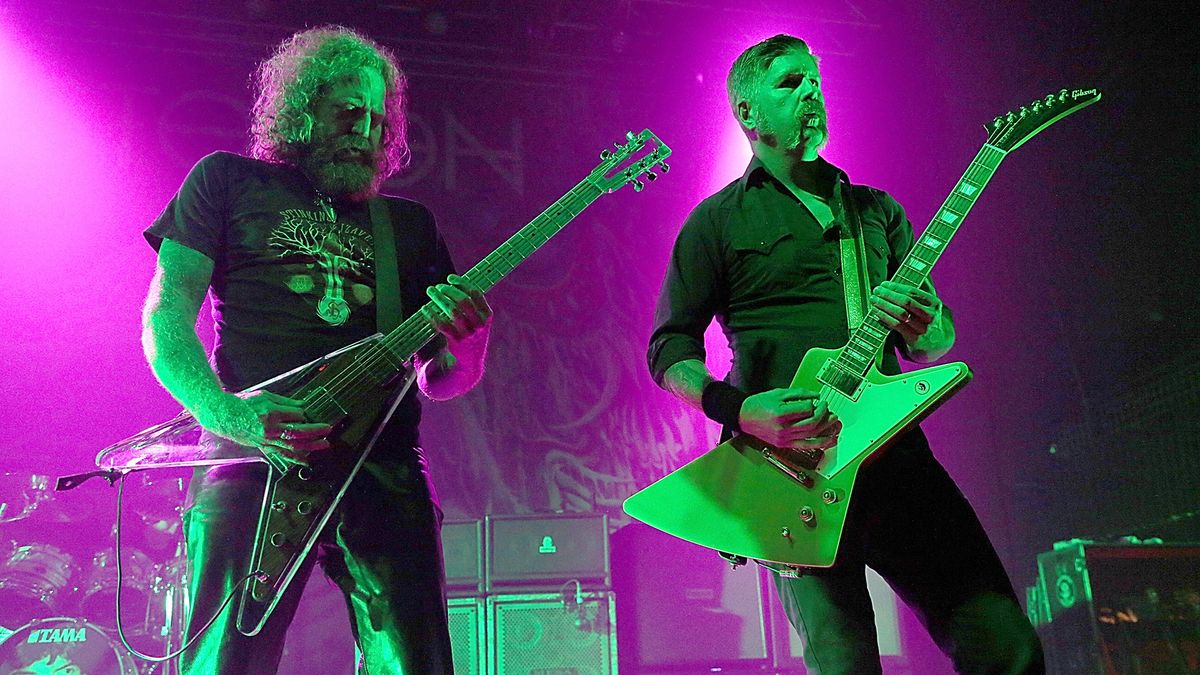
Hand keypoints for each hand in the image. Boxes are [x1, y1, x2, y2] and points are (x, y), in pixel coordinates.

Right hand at [196, 390, 331, 465]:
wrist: (223, 415)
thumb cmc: (242, 404)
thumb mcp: (265, 396)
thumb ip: (286, 402)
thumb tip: (303, 405)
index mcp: (270, 412)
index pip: (297, 414)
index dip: (306, 414)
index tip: (313, 412)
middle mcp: (269, 428)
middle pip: (298, 432)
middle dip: (316, 431)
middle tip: (327, 429)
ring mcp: (266, 439)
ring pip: (292, 445)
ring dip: (311, 446)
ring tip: (324, 444)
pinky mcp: (263, 446)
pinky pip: (281, 454)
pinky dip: (295, 458)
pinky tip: (306, 460)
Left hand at [423, 274, 491, 343]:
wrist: (471, 361)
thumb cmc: (472, 334)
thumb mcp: (478, 320)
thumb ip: (471, 305)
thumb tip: (453, 285)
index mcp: (487, 315)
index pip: (475, 293)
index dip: (462, 283)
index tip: (450, 278)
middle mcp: (480, 324)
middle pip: (463, 301)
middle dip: (449, 290)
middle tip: (438, 287)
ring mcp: (469, 333)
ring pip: (452, 311)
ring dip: (439, 298)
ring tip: (431, 292)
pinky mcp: (457, 341)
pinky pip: (442, 324)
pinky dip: (432, 314)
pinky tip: (425, 308)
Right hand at [738, 387, 840, 449]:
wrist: (743, 417)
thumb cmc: (758, 405)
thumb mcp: (778, 393)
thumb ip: (798, 394)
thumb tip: (815, 396)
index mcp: (780, 413)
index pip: (806, 410)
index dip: (816, 404)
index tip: (818, 400)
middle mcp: (783, 428)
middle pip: (811, 423)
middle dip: (823, 415)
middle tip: (827, 408)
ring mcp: (784, 438)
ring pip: (811, 435)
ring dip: (826, 428)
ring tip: (833, 421)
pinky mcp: (784, 444)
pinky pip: (806, 446)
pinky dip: (820, 443)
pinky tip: (829, 440)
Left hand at [870, 280, 941, 344]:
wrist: (939, 344)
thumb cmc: (930, 319)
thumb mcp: (932, 304)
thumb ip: (925, 288)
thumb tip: (920, 268)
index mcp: (934, 303)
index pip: (913, 292)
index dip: (896, 287)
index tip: (884, 284)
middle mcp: (930, 316)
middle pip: (906, 302)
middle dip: (889, 295)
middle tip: (876, 290)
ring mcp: (923, 329)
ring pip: (900, 314)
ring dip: (884, 306)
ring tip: (873, 300)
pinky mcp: (915, 340)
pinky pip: (897, 326)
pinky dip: (885, 318)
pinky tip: (877, 312)